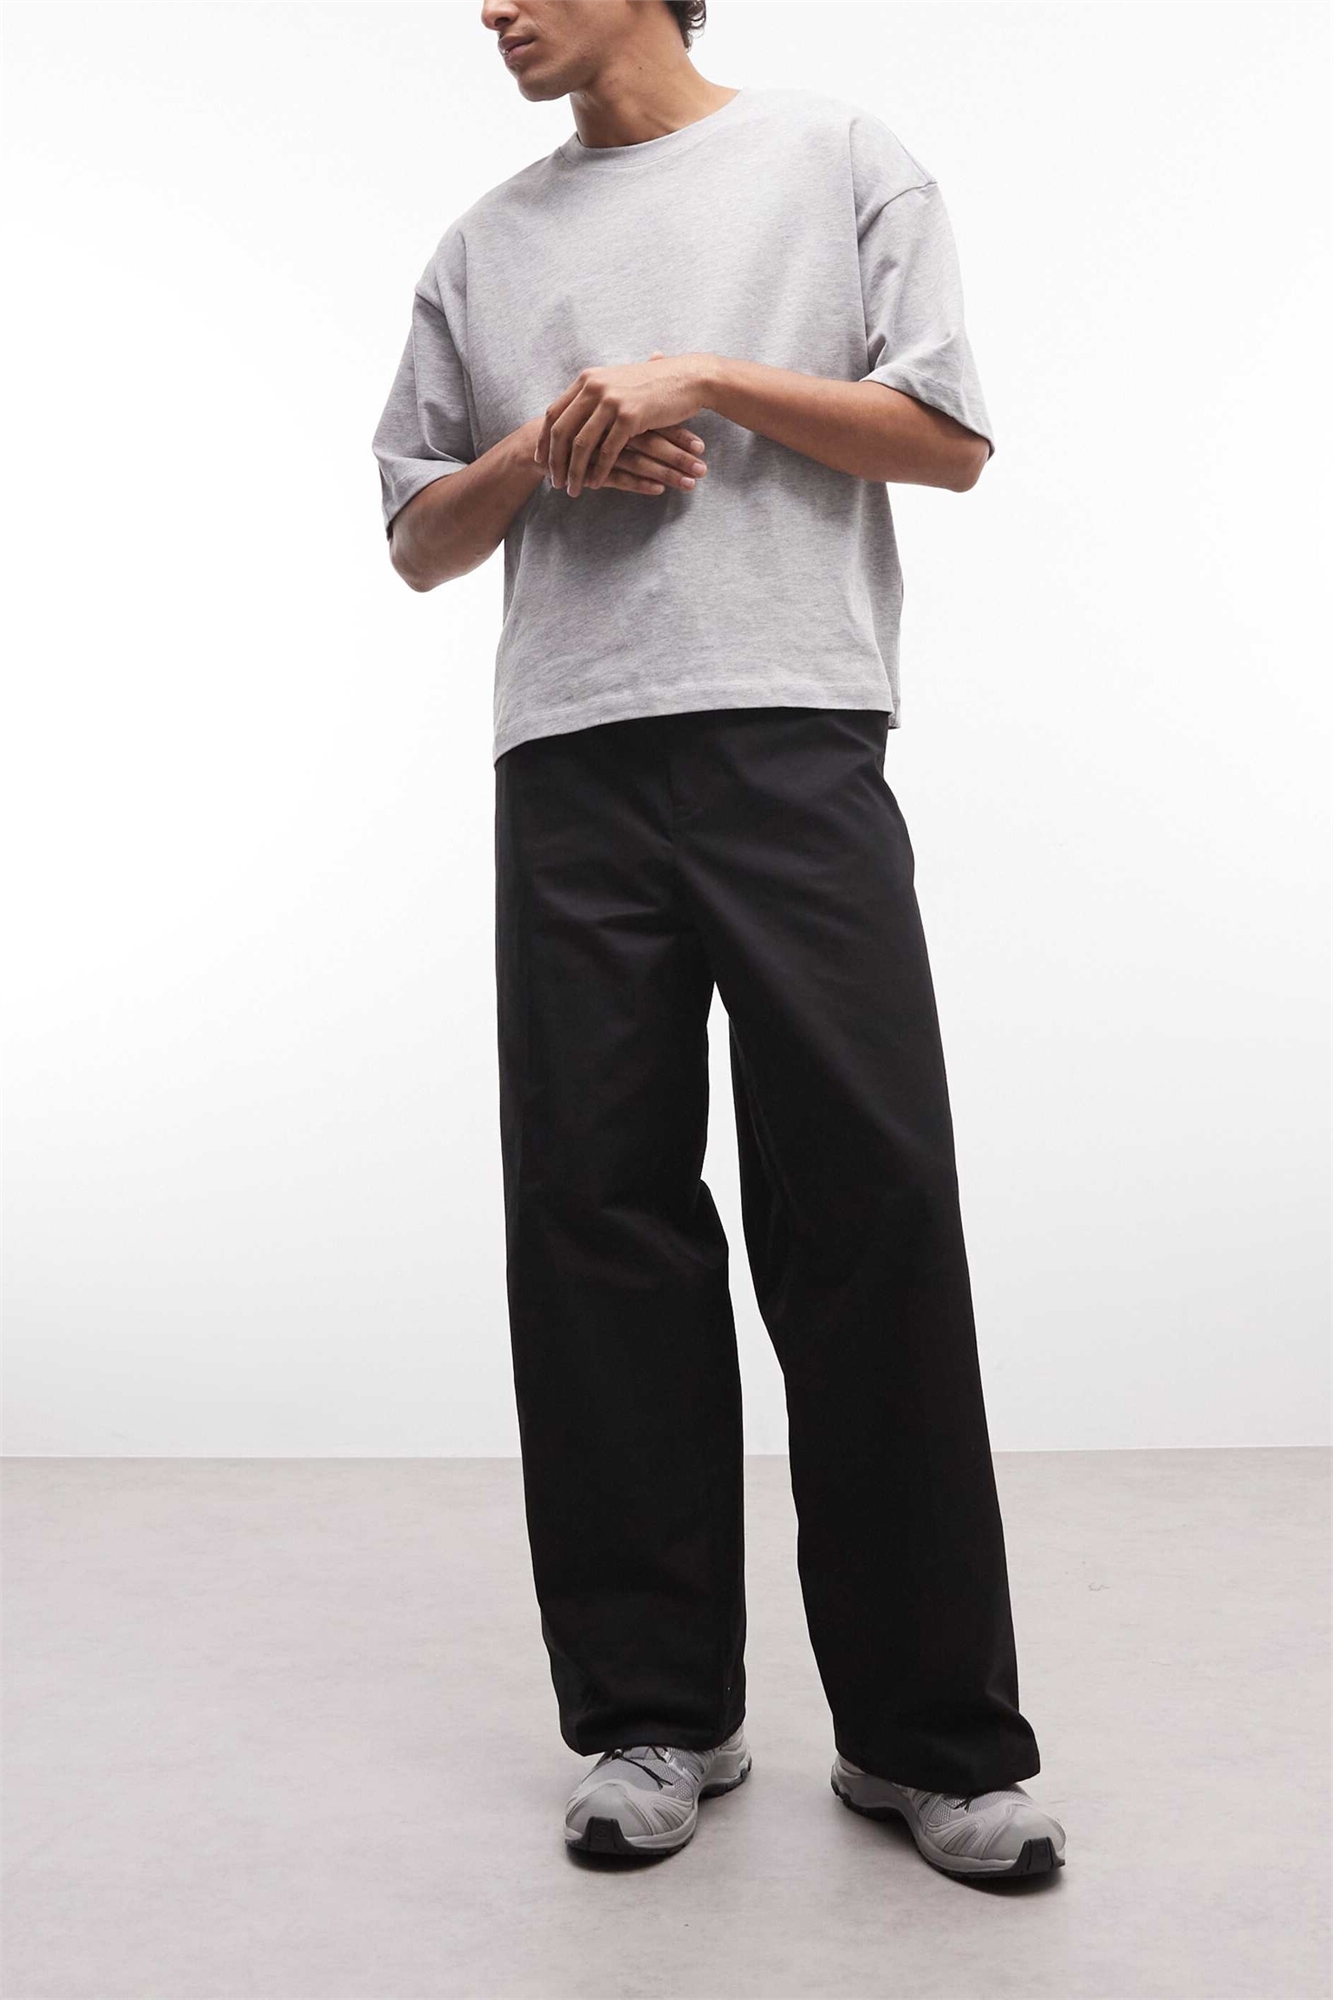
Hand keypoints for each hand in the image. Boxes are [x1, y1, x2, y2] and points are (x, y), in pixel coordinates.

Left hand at [536, 350, 711, 496]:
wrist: (688, 378)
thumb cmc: (654, 384)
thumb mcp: (616, 381)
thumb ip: (594, 394)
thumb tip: (573, 412)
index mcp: (587, 379)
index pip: (554, 413)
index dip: (544, 440)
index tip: (541, 460)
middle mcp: (594, 387)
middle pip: (562, 431)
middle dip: (555, 461)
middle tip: (554, 481)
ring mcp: (611, 401)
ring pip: (582, 444)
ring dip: (575, 471)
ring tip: (572, 489)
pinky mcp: (629, 417)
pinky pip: (608, 451)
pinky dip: (600, 470)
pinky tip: (595, 483)